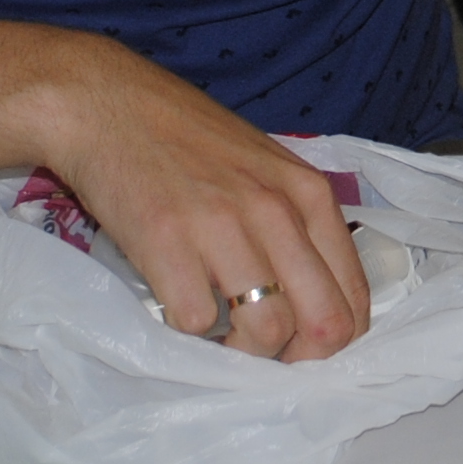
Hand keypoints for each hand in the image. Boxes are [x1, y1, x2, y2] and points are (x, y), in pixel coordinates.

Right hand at [46, 80, 374, 362]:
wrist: (107, 104)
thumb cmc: (186, 138)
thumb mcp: (267, 170)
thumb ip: (298, 228)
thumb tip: (315, 305)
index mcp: (310, 195)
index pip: (355, 297)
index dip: (332, 342)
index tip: (299, 347)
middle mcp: (277, 212)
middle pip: (325, 325)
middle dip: (298, 359)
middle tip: (262, 353)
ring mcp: (223, 228)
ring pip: (267, 333)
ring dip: (243, 354)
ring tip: (217, 334)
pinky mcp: (167, 245)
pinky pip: (197, 324)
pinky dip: (188, 333)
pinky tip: (176, 305)